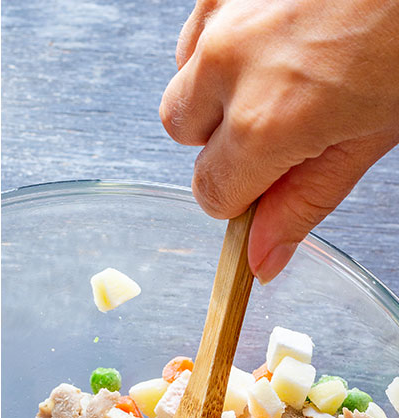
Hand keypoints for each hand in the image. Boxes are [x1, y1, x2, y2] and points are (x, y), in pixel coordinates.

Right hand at [160, 0, 398, 281]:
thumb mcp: (371, 135)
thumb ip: (305, 200)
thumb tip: (261, 257)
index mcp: (266, 120)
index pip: (212, 193)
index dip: (243, 194)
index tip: (271, 181)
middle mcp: (231, 64)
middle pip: (183, 133)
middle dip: (221, 139)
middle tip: (282, 123)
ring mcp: (224, 12)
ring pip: (184, 78)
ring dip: (217, 87)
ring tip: (283, 71)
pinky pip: (199, 28)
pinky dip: (225, 41)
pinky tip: (275, 35)